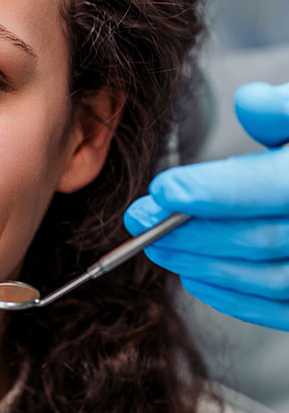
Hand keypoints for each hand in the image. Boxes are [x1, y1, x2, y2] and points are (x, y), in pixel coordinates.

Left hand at [124, 82, 288, 328]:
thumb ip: (282, 108)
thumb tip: (250, 102)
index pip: (271, 187)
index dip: (214, 191)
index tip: (161, 189)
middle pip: (261, 238)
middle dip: (191, 231)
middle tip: (138, 219)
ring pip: (270, 279)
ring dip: (204, 265)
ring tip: (156, 246)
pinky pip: (284, 310)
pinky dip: (235, 298)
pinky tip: (195, 276)